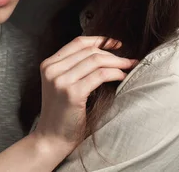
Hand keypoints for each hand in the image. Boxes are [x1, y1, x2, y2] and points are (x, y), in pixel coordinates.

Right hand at [33, 36, 137, 154]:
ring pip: (96, 60)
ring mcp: (61, 81)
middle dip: (112, 54)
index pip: (78, 42)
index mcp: (49, 64)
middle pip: (89, 51)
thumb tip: (104, 52)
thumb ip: (74, 67)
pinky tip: (122, 77)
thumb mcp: (61, 84)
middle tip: (128, 60)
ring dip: (117, 62)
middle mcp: (52, 69)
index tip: (116, 43)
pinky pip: (100, 75)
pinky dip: (115, 73)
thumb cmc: (62, 113)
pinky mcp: (72, 93)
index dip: (99, 40)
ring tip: (129, 67)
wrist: (52, 139)